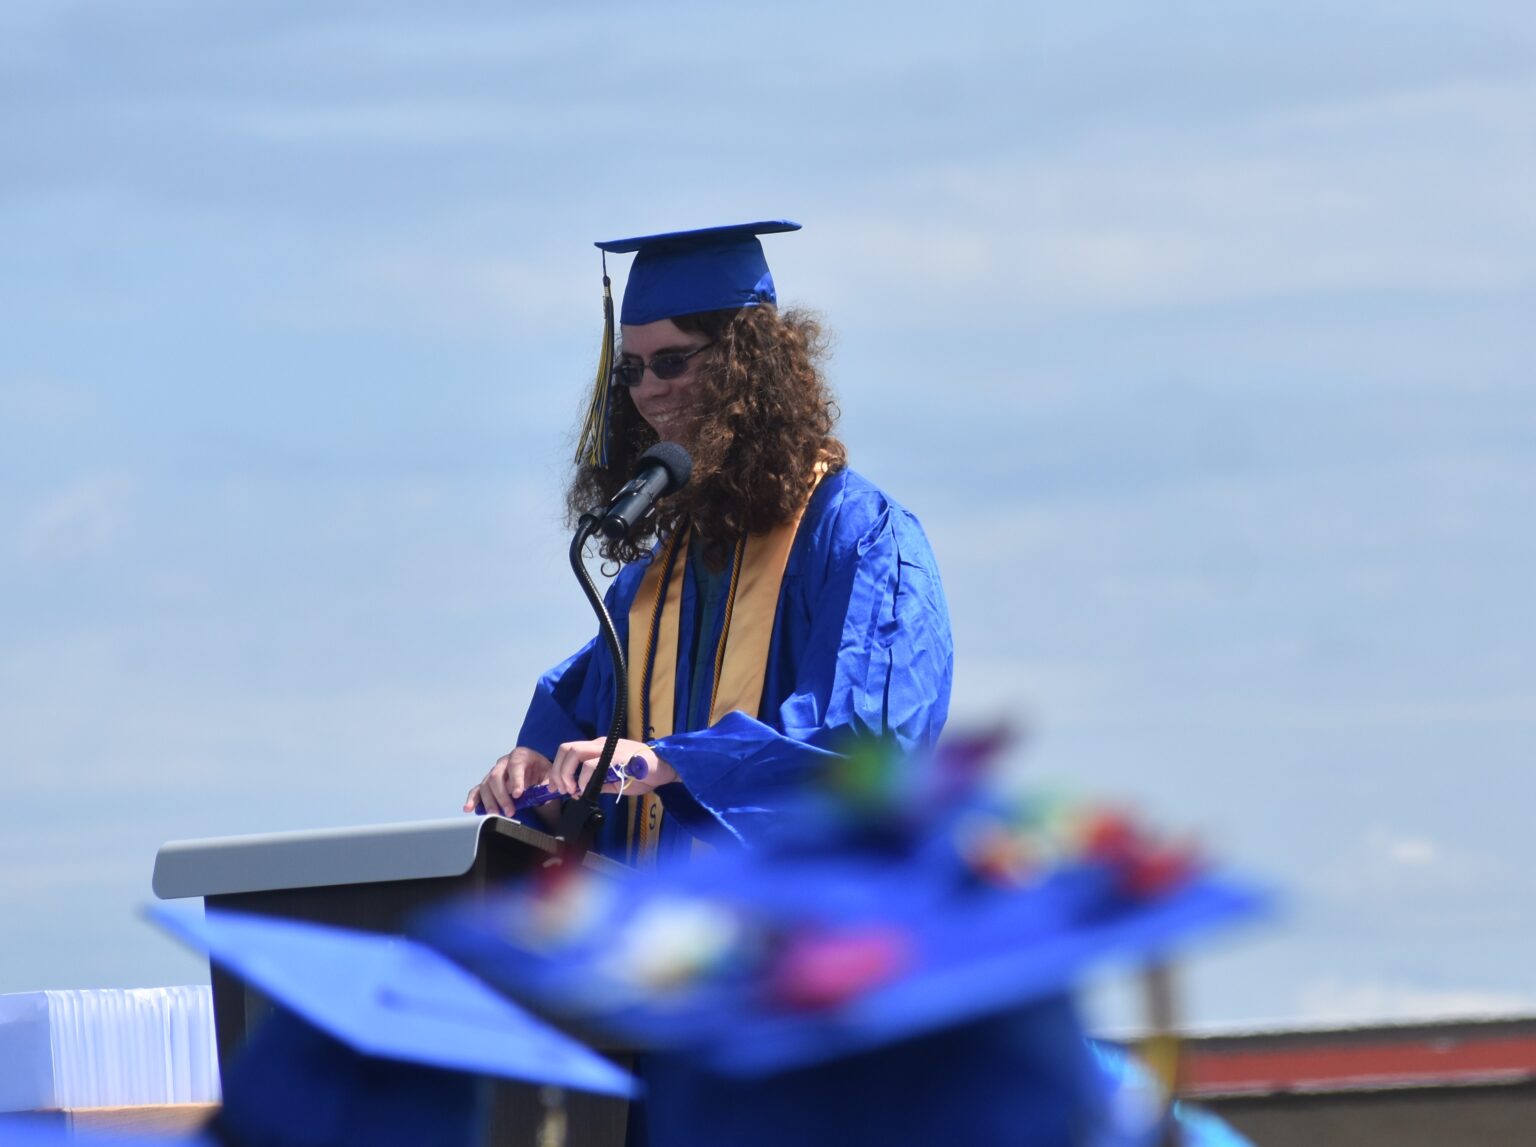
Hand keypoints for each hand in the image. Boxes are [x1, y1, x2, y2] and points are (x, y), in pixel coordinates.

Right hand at [464, 746, 554, 815]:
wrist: (538, 771)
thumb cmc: (543, 772)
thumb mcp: (550, 775)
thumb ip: (547, 783)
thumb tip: (545, 793)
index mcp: (520, 755)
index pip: (515, 765)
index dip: (516, 780)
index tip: (518, 794)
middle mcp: (504, 762)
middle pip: (496, 776)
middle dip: (502, 795)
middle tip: (510, 811)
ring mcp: (494, 772)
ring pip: (486, 784)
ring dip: (489, 801)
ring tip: (495, 814)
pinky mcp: (488, 783)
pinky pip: (477, 790)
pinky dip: (472, 799)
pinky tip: (469, 808)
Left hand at [550, 738, 677, 796]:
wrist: (666, 767)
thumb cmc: (643, 773)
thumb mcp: (615, 779)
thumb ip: (597, 783)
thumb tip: (579, 792)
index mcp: (598, 748)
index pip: (569, 752)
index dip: (558, 769)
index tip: (556, 787)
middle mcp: (600, 744)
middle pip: (567, 749)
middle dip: (558, 771)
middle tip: (561, 789)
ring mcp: (608, 748)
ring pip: (575, 752)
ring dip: (567, 774)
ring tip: (572, 790)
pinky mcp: (616, 757)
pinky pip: (592, 765)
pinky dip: (583, 779)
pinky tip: (586, 790)